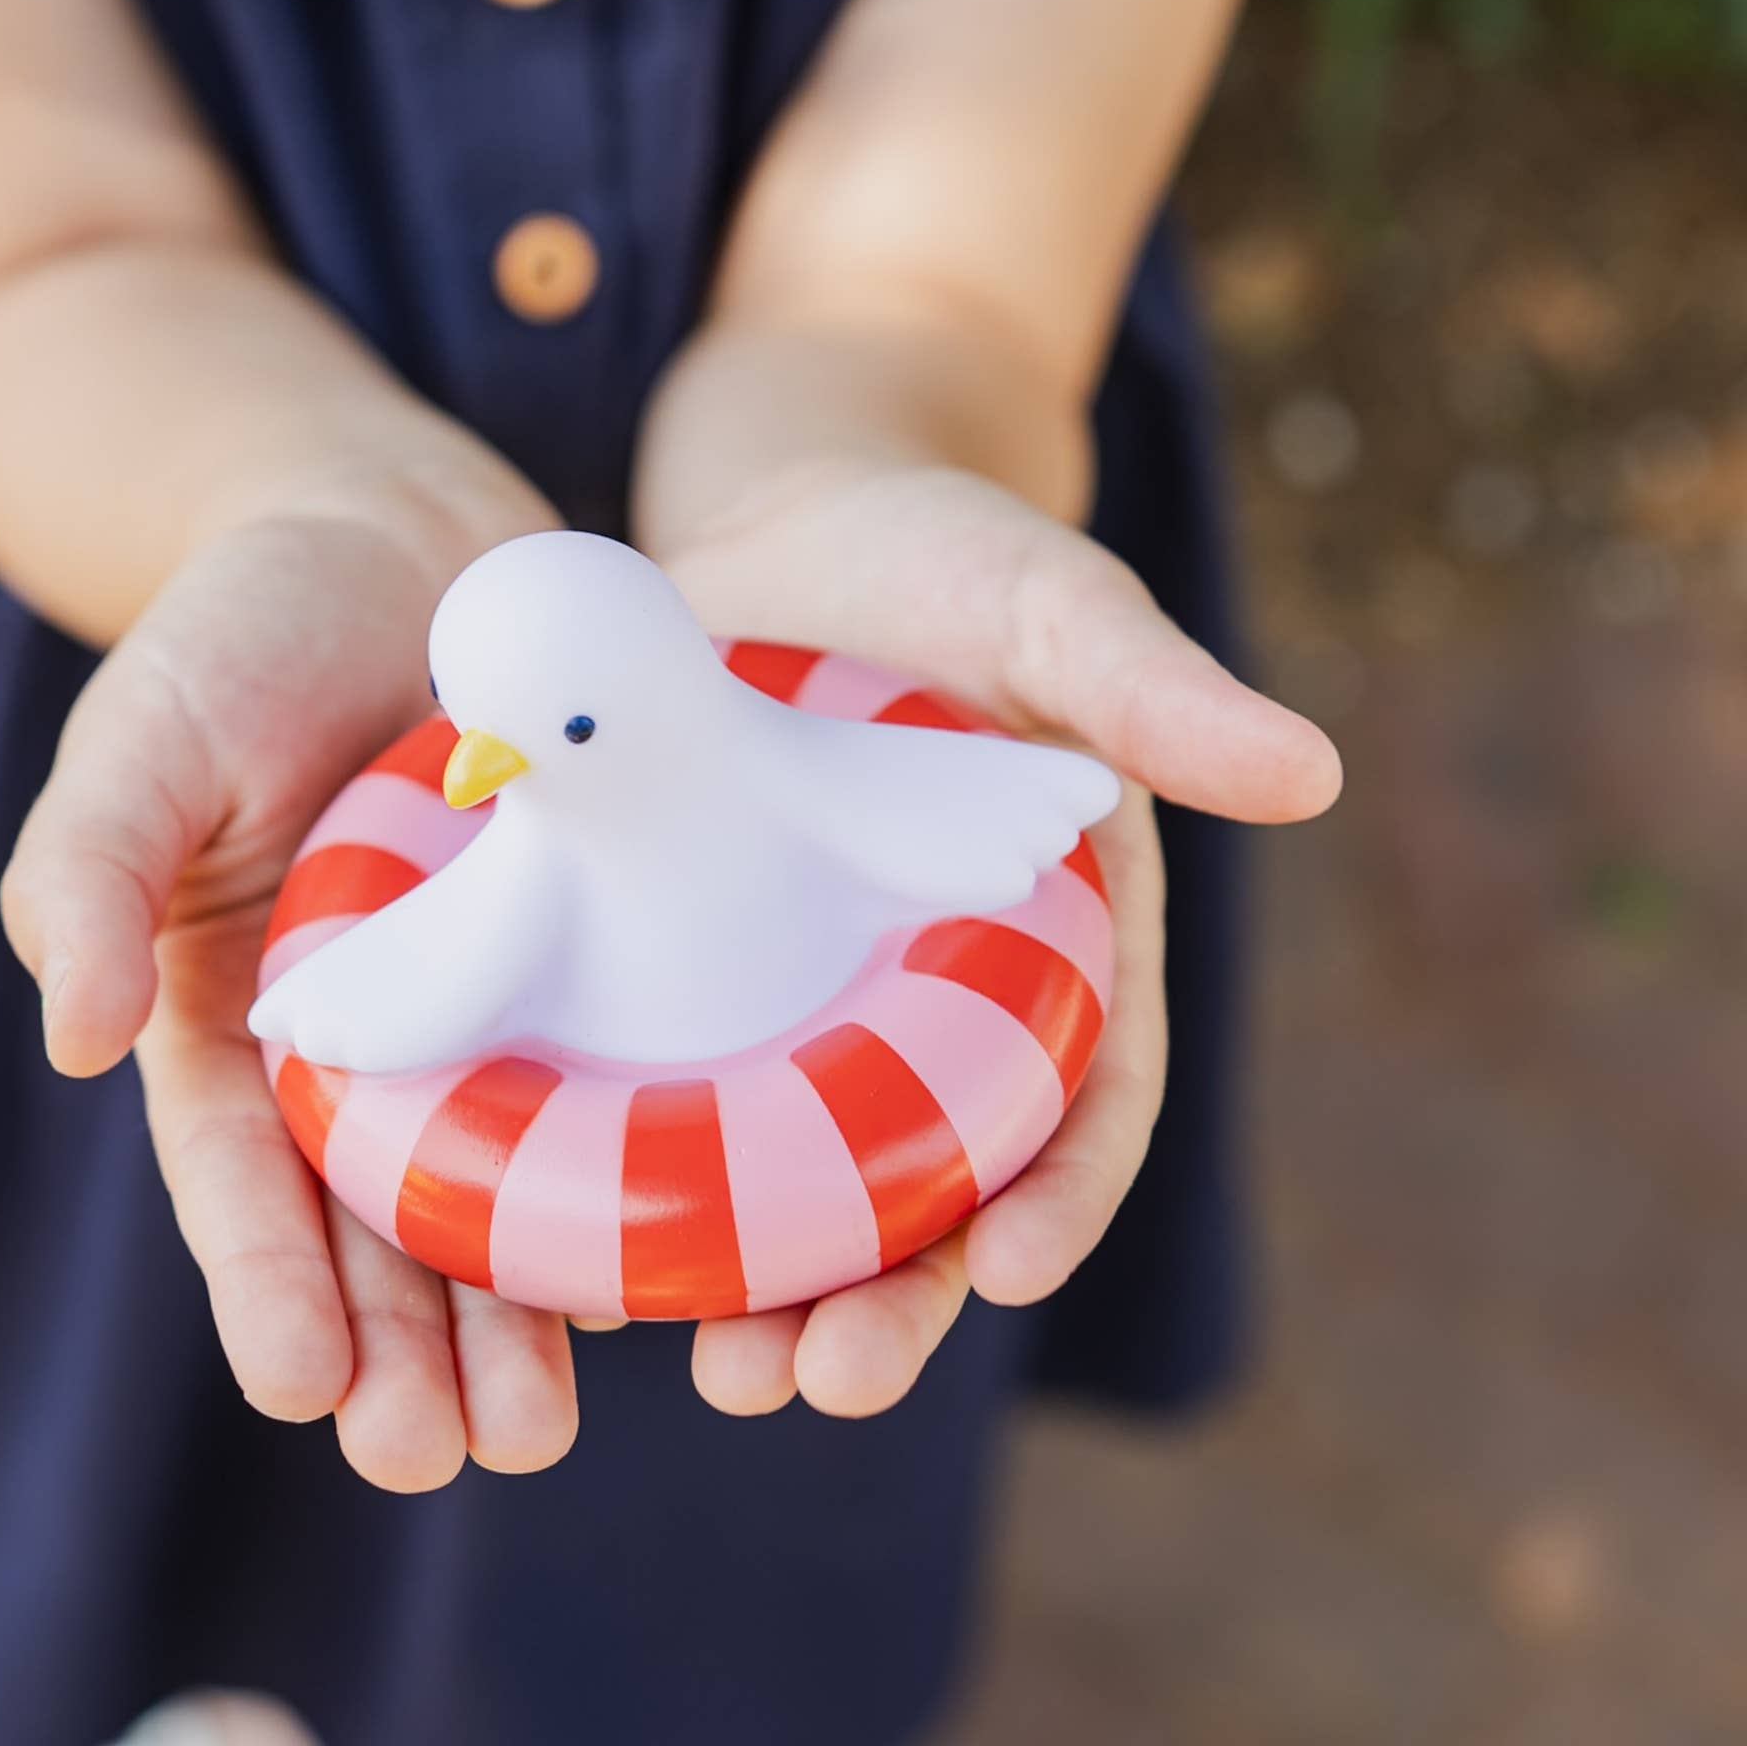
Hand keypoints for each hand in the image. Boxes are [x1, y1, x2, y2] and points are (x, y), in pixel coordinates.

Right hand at [1, 495, 587, 1492]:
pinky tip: (675, 1257)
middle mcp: (369, 1032)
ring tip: (543, 1423)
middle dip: (403, 1346)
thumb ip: (89, 871)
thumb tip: (65, 1036)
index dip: (266, 1282)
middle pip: (377, 1220)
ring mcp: (488, 996)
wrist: (405, 534)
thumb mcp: (144, 731)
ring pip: (502, 1183)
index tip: (304, 1390)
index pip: (243, 1173)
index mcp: (241, 1008)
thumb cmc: (245, 627)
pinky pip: (613, 1076)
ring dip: (517, 1309)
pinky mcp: (593, 949)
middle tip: (445, 1456)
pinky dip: (634, 1171)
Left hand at [638, 458, 1341, 1418]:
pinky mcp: (697, 972)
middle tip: (824, 1381)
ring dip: (766, 1284)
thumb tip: (1314, 776)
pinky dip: (645, 1180)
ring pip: (798, 1175)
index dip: (1061, 1195)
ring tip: (718, 1368)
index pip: (1082, 1100)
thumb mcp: (1051, 608)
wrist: (790, 516)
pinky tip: (582, 1256)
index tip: (1016, 1269)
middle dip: (895, 1295)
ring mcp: (809, 997)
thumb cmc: (946, 558)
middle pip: (931, 1182)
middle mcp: (935, 1000)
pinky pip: (674, 1097)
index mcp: (1052, 946)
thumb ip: (1158, 692)